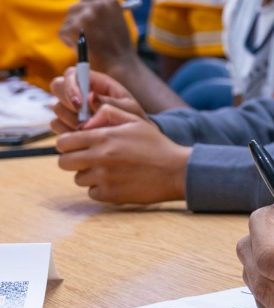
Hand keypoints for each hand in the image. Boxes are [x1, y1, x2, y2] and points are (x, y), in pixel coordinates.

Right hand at [49, 67, 145, 132]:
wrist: (131, 141)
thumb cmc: (133, 120)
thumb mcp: (128, 110)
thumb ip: (110, 102)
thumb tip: (90, 96)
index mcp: (95, 82)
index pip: (72, 73)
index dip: (71, 85)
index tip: (80, 103)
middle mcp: (79, 91)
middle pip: (57, 86)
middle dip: (68, 103)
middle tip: (84, 118)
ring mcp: (69, 107)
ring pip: (57, 108)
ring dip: (72, 120)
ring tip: (92, 128)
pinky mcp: (64, 123)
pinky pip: (56, 125)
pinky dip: (69, 131)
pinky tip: (85, 135)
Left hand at [55, 105, 189, 203]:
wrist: (176, 171)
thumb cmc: (156, 145)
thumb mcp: (135, 121)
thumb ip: (108, 113)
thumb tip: (86, 116)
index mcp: (104, 137)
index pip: (63, 142)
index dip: (68, 143)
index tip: (77, 145)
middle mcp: (100, 157)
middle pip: (63, 162)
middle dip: (73, 159)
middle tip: (88, 158)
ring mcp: (103, 178)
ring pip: (78, 178)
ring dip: (89, 174)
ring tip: (108, 170)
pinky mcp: (109, 194)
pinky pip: (92, 192)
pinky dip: (100, 188)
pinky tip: (116, 181)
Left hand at [59, 0, 136, 74]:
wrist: (119, 64)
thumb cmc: (118, 43)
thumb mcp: (117, 17)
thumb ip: (102, 3)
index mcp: (109, 1)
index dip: (86, 3)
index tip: (88, 13)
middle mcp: (97, 5)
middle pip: (75, 7)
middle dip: (78, 21)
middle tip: (89, 35)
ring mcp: (85, 16)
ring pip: (68, 20)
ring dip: (74, 32)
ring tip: (88, 42)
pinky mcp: (73, 28)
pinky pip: (63, 32)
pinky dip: (69, 41)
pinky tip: (82, 47)